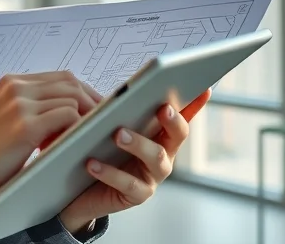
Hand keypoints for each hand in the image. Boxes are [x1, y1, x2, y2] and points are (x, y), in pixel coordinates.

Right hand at [0, 72, 101, 210]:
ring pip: (72, 97)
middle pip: (69, 81)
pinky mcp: (25, 125)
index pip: (59, 77)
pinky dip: (77, 127)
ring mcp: (19, 103)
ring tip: (90, 133)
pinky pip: (68, 116)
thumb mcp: (3, 120)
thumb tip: (67, 111)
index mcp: (9, 82)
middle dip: (92, 100)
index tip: (95, 109)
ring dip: (86, 115)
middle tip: (105, 120)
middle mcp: (14, 86)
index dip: (82, 92)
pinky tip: (76, 142)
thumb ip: (28, 109)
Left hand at [57, 88, 210, 232]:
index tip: (204, 88)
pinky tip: (92, 163)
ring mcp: (153, 176)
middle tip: (163, 108)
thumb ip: (119, 111)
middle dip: (173, 121)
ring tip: (118, 134)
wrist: (80, 191)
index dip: (194, 104)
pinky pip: (128, 183)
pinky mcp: (137, 195)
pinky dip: (110, 172)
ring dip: (138, 143)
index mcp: (158, 135)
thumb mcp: (107, 128)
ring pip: (156, 157)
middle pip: (178, 135)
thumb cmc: (97, 151)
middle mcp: (162, 155)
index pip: (181, 116)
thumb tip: (120, 91)